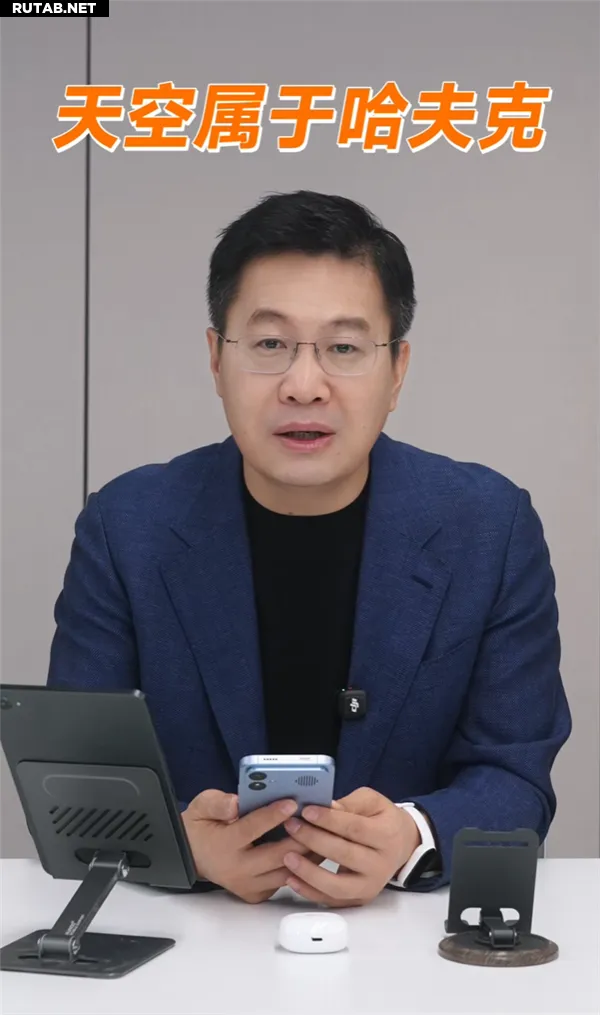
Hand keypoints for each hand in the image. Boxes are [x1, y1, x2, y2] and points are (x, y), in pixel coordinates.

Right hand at [181, 790, 322, 904]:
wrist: (192, 855)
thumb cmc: (202, 827)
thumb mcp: (202, 806)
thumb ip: (218, 804)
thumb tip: (236, 804)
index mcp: (224, 845)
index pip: (253, 829)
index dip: (273, 815)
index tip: (292, 803)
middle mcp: (238, 870)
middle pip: (278, 855)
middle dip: (302, 837)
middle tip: (319, 819)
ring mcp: (248, 885)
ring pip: (287, 872)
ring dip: (307, 854)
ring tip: (323, 834)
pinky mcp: (257, 894)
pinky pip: (284, 882)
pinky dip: (301, 867)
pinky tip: (312, 851)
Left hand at [281, 788, 421, 907]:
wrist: (402, 846)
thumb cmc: (382, 820)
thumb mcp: (373, 802)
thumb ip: (350, 803)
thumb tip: (326, 807)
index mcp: (387, 836)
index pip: (355, 829)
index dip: (329, 820)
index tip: (306, 811)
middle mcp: (381, 865)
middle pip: (344, 855)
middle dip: (314, 840)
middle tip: (291, 827)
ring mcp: (370, 886)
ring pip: (337, 886)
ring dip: (309, 873)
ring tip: (287, 857)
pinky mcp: (359, 899)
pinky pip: (332, 900)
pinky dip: (310, 891)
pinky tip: (292, 878)